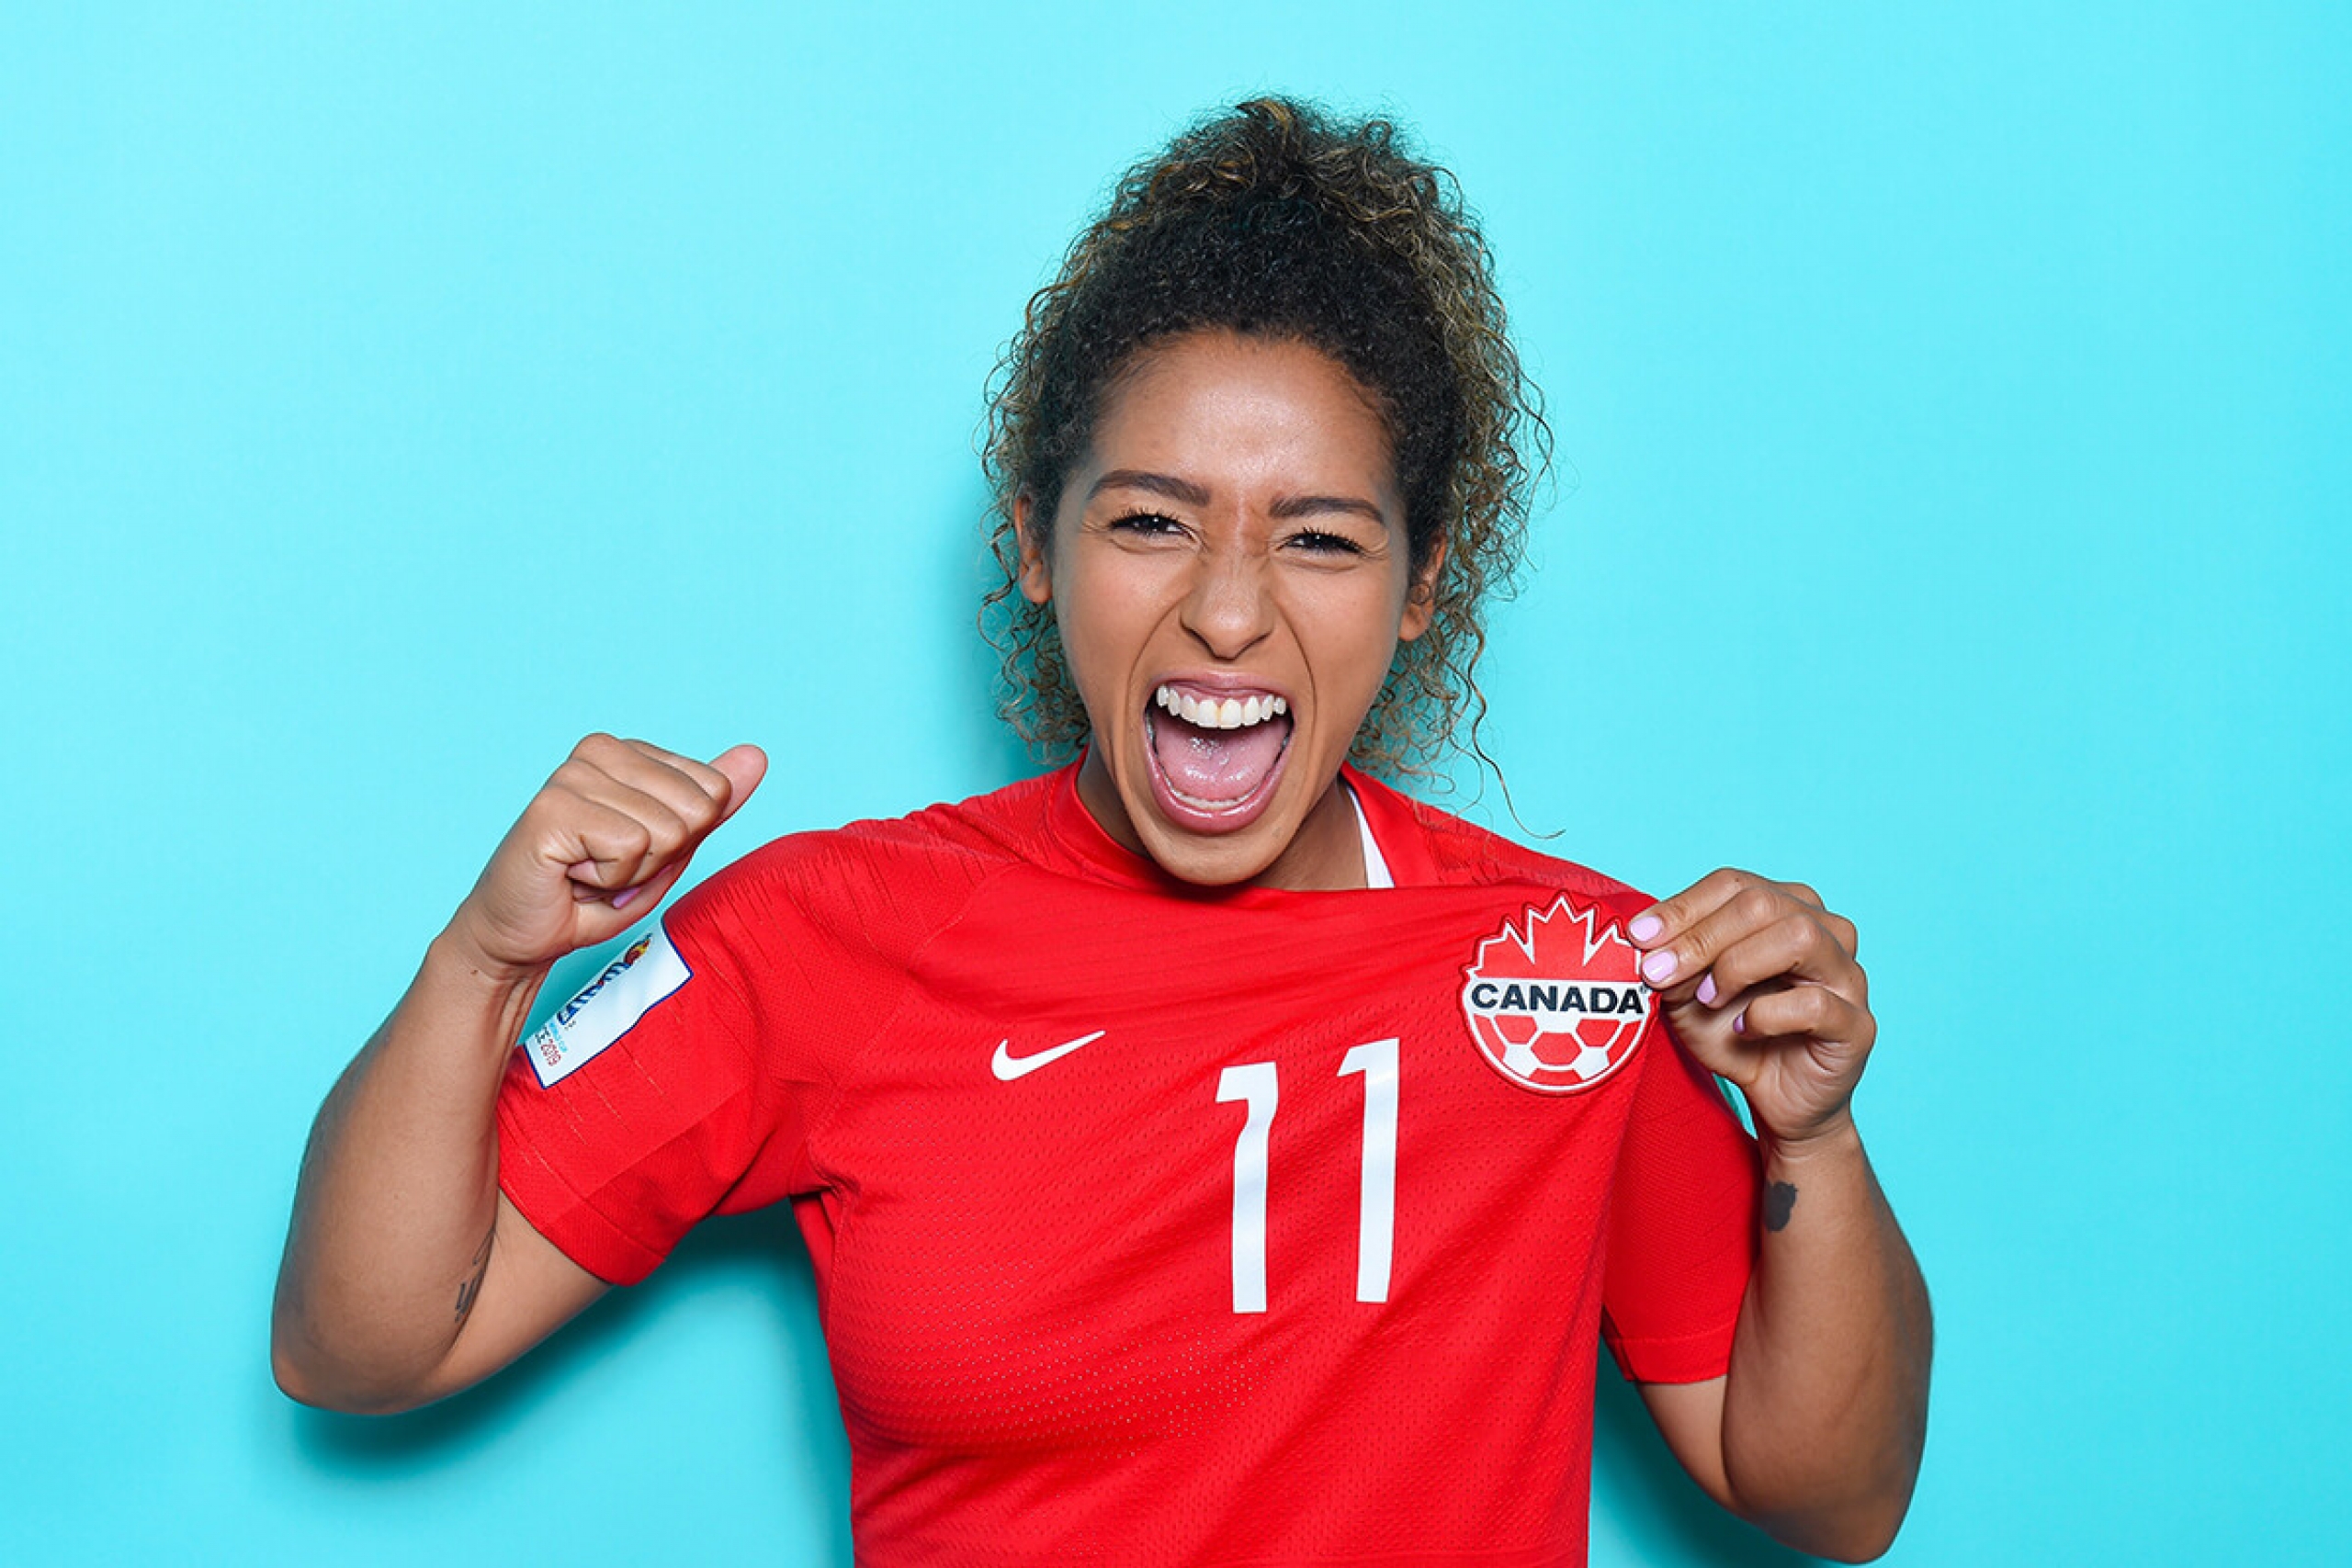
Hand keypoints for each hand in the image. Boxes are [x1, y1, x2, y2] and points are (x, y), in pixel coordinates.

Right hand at [445, 735, 766, 979]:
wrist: (522, 936)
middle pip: (696, 809)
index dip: (684, 840)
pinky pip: (631, 847)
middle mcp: (599, 750)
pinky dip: (611, 880)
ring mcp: (572, 775)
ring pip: (666, 832)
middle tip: (610, 868)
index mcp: (629, 751)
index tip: (633, 853)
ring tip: (590, 873)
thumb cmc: (593, 892)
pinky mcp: (552, 808)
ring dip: (634, 873)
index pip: (715, 789)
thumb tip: (757, 756)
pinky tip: (573, 875)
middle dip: (663, 858)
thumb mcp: (669, 848)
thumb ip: (713, 803)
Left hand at [1627, 869, 1870, 1148]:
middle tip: (1658, 973)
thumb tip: (1646, 939)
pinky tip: (1742, 1030)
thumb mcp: (1687, 996)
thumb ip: (1673, 964)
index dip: (1681, 907)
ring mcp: (1847, 976)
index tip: (1639, 937)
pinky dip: (1766, 1015)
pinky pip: (1814, 1003)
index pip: (1733, 884)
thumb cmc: (1734, 1035)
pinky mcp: (1857, 1025)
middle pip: (1762, 903)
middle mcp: (1826, 931)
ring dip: (1738, 965)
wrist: (1776, 1101)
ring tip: (1708, 998)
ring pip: (1800, 936)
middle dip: (1700, 937)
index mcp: (1787, 908)